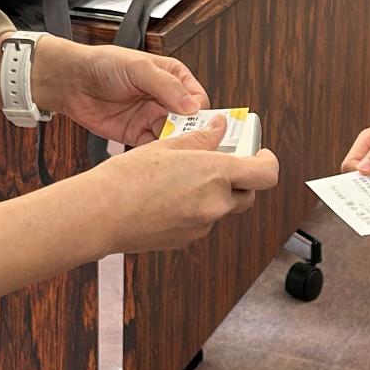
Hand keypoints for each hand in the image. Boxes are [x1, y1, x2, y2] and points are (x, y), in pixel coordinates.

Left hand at [35, 38, 204, 146]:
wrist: (72, 82)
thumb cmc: (104, 65)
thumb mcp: (138, 68)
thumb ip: (166, 86)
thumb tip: (192, 106)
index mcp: (174, 78)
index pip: (198, 100)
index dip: (200, 114)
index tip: (198, 126)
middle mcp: (166, 99)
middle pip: (190, 123)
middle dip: (190, 134)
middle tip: (187, 146)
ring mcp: (152, 118)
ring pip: (174, 138)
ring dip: (174, 146)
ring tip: (171, 153)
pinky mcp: (137, 135)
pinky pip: (154, 148)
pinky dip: (156, 154)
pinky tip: (155, 156)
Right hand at [88, 119, 280, 251]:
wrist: (101, 214)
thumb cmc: (128, 178)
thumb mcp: (167, 147)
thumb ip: (201, 139)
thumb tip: (219, 128)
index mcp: (216, 175)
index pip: (266, 173)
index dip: (268, 162)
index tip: (260, 153)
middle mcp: (215, 204)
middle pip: (248, 194)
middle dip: (240, 178)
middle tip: (220, 162)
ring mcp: (202, 226)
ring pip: (222, 208)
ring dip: (213, 193)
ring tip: (182, 178)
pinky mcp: (186, 240)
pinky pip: (201, 221)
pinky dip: (194, 208)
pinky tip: (167, 197)